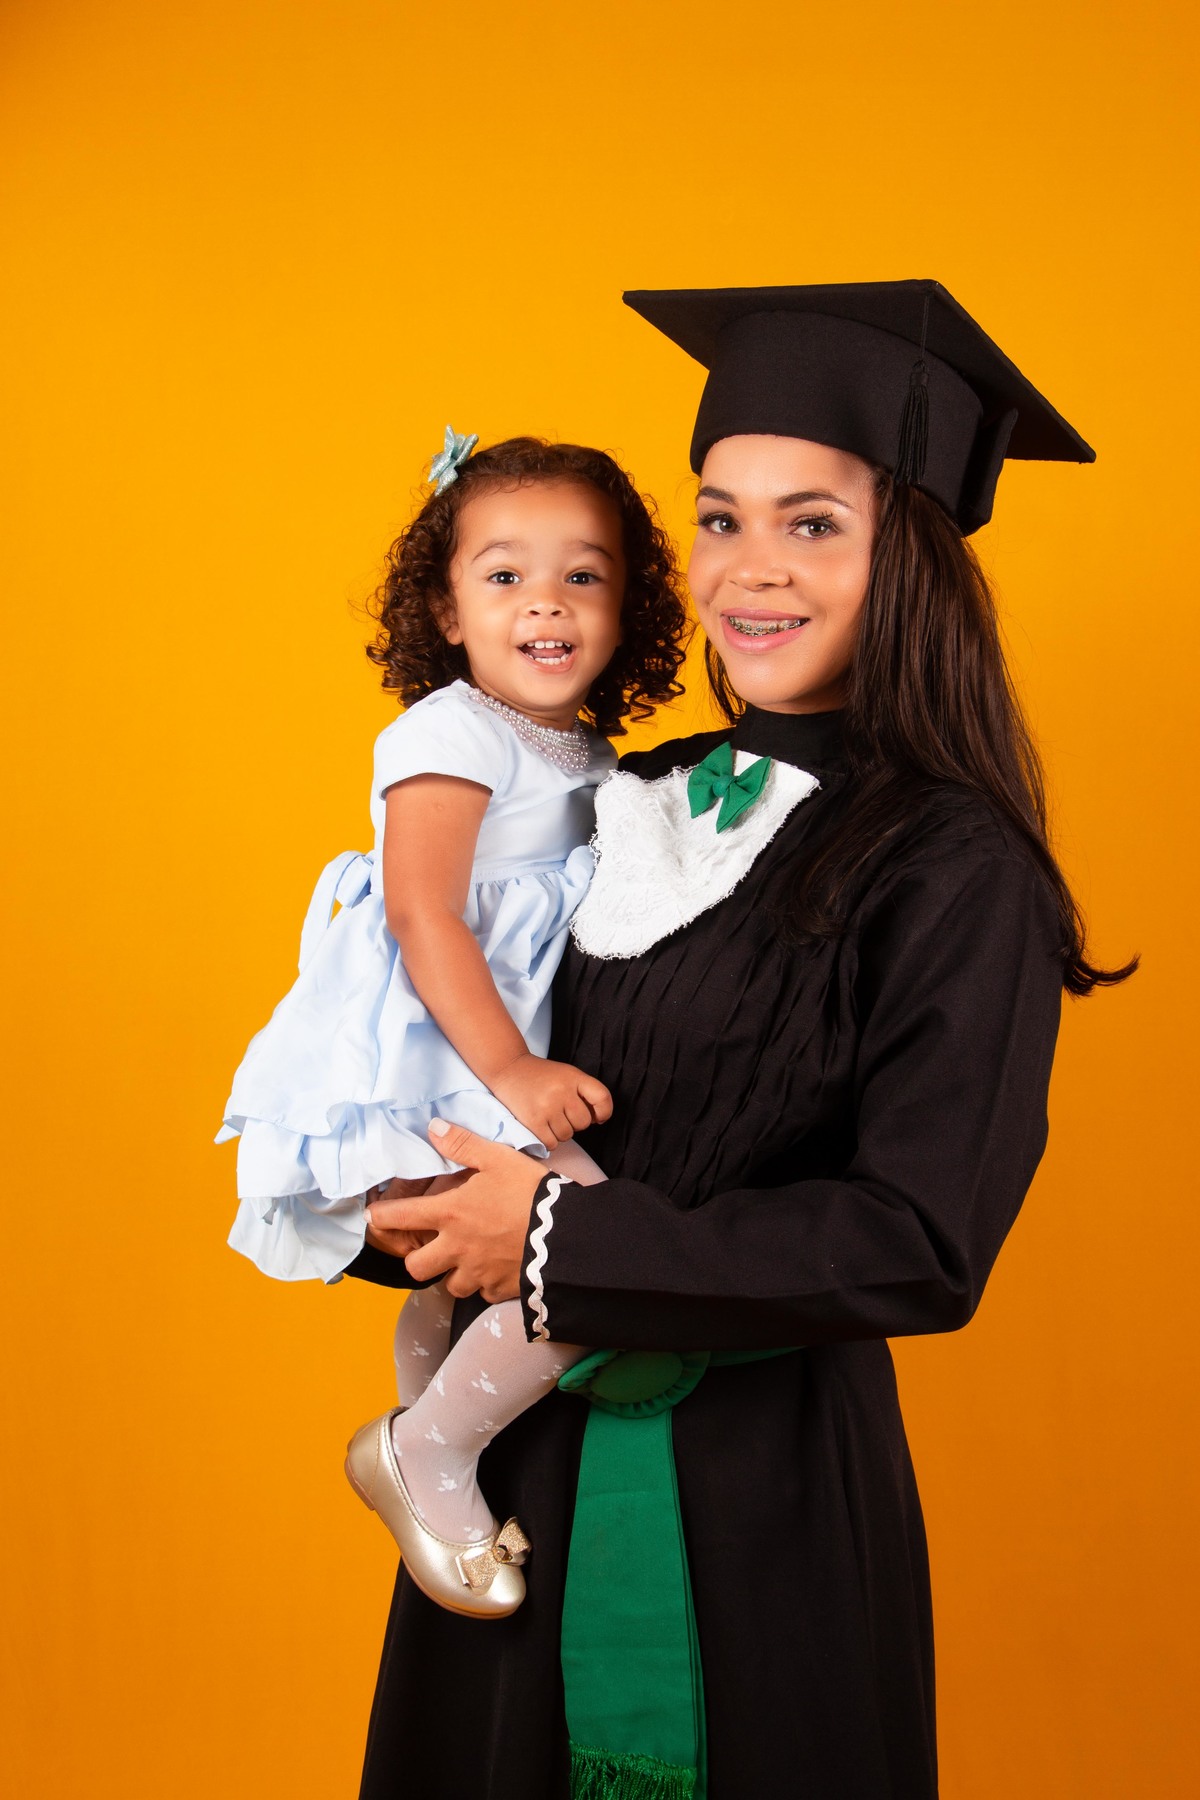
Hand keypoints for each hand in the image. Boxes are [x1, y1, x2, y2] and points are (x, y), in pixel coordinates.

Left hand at [367, 1119, 545, 1300]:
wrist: (566, 1233)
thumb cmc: (529, 1192)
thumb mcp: (498, 1159)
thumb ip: (463, 1145)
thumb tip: (433, 1128)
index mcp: (451, 1214)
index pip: (401, 1217)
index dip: (381, 1217)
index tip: (372, 1217)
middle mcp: (456, 1248)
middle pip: (416, 1268)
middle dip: (417, 1260)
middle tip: (428, 1248)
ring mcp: (477, 1273)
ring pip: (449, 1285)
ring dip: (453, 1275)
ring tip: (465, 1261)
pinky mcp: (498, 1290)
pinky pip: (483, 1293)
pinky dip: (485, 1284)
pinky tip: (495, 1270)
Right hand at [489, 1052, 611, 1150]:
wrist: (508, 1069)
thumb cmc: (541, 1075)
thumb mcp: (566, 1074)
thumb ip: (583, 1092)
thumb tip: (598, 1119)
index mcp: (573, 1077)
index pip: (602, 1098)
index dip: (604, 1111)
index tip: (598, 1117)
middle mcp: (562, 1091)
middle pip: (584, 1123)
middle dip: (575, 1123)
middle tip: (562, 1113)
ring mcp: (547, 1107)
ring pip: (567, 1135)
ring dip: (560, 1132)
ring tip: (549, 1118)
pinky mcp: (533, 1121)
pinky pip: (551, 1143)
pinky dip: (549, 1141)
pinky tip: (542, 1128)